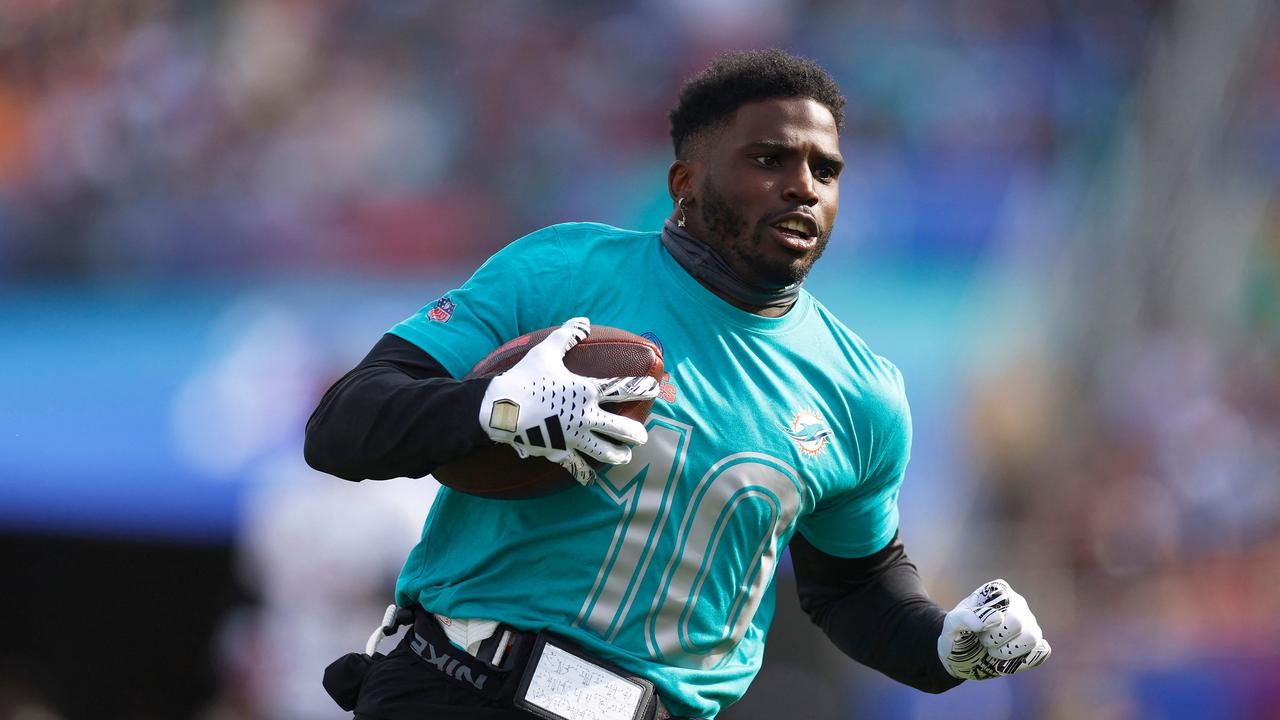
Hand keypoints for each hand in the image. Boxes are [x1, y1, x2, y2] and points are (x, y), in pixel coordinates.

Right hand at [479, 317, 660, 485]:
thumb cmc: (525, 377)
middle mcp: (585, 416)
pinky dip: (584, 473)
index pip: (622, 389)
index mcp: (586, 391)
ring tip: (625, 457)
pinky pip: (575, 466)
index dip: (641, 388)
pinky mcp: (558, 452)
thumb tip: (583, 322)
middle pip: (620, 428)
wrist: (500, 407)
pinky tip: (591, 478)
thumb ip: (567, 335)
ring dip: (617, 455)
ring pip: (604, 452)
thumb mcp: (547, 351)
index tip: (654, 388)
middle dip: (634, 433)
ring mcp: (573, 437)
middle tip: (642, 436)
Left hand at [937, 579, 1050, 679]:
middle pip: (1018, 622)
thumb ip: (968, 617)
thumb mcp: (953, 623)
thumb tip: (997, 619)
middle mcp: (1018, 604)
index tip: (976, 628)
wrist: (960, 656)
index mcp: (999, 591)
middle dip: (996, 638)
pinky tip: (1006, 659)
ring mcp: (1030, 624)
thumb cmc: (957, 633)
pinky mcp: (1035, 644)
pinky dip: (1021, 660)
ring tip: (994, 651)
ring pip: (1032, 638)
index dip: (987, 622)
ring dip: (1009, 651)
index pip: (1002, 603)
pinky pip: (1040, 652)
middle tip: (983, 641)